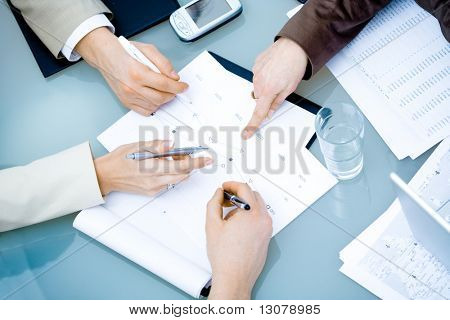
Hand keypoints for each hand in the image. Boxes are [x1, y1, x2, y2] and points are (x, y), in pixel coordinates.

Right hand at [76, 27, 187, 115]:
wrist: (105, 56)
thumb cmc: (125, 51)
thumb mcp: (148, 49)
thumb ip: (163, 63)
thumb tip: (174, 77)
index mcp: (138, 72)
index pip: (164, 85)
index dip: (178, 87)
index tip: (183, 86)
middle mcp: (132, 87)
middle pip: (160, 98)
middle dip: (172, 94)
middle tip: (175, 88)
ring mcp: (128, 96)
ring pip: (154, 106)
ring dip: (163, 100)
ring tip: (163, 91)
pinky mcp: (126, 102)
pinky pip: (145, 111)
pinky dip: (154, 106)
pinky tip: (154, 97)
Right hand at [93, 140, 211, 195]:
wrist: (105, 176)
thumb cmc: (118, 160)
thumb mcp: (135, 146)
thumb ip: (155, 145)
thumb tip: (170, 144)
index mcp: (150, 168)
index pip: (180, 166)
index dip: (196, 162)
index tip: (207, 159)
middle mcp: (154, 181)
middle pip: (182, 174)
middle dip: (190, 164)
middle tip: (190, 155)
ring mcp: (153, 188)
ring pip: (177, 179)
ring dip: (180, 169)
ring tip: (171, 158)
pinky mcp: (152, 192)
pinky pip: (169, 183)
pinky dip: (172, 174)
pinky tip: (163, 165)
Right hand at [206, 182, 272, 299]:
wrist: (234, 277)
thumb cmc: (225, 257)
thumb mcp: (212, 225)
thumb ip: (214, 203)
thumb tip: (218, 194)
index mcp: (251, 214)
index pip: (244, 189)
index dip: (232, 184)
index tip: (225, 187)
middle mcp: (263, 219)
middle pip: (253, 195)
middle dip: (239, 194)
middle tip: (225, 199)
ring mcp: (267, 228)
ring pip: (258, 206)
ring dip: (245, 204)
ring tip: (229, 215)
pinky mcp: (267, 236)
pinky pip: (260, 218)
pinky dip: (250, 215)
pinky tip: (237, 225)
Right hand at [243, 37, 307, 138]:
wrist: (294, 45)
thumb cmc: (295, 64)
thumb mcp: (290, 88)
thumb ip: (277, 102)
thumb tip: (270, 112)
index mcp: (268, 90)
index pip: (258, 112)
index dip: (252, 125)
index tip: (246, 133)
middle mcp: (259, 82)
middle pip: (259, 98)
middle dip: (267, 97)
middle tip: (278, 88)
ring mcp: (255, 72)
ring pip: (258, 87)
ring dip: (266, 86)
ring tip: (278, 75)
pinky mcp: (255, 64)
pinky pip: (258, 76)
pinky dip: (264, 76)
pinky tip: (274, 69)